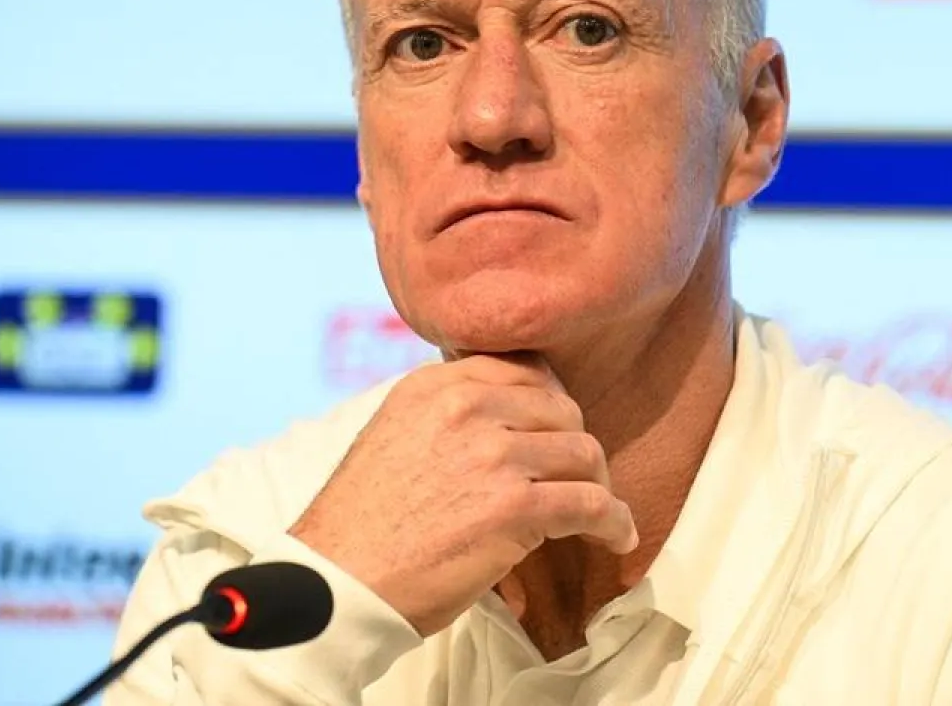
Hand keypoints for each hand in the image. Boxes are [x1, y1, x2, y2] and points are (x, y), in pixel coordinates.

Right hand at [287, 353, 636, 635]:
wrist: (334, 583)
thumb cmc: (360, 525)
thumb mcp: (391, 436)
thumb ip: (443, 415)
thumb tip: (502, 417)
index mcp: (433, 386)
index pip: (521, 369)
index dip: (551, 400)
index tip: (559, 428)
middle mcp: (465, 408)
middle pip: (560, 408)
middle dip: (575, 444)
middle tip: (578, 477)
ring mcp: (493, 455)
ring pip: (583, 453)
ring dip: (598, 485)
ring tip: (600, 512)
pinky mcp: (514, 508)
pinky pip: (591, 505)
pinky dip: (614, 523)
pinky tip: (616, 537)